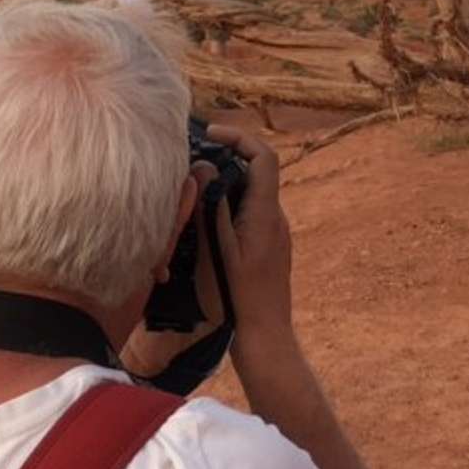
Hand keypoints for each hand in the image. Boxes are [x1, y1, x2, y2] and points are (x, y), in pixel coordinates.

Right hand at [203, 124, 292, 334]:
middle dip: (226, 157)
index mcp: (267, 214)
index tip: (210, 133)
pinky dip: (229, 203)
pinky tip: (203, 218)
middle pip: (256, 171)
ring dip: (224, 182)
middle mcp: (277, 218)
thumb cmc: (240, 298)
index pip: (265, 157)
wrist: (265, 335)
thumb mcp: (219, 251)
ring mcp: (275, 232)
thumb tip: (204, 167)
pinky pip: (250, 211)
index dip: (240, 137)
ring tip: (192, 187)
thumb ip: (212, 207)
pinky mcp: (268, 244)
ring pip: (251, 192)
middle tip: (191, 158)